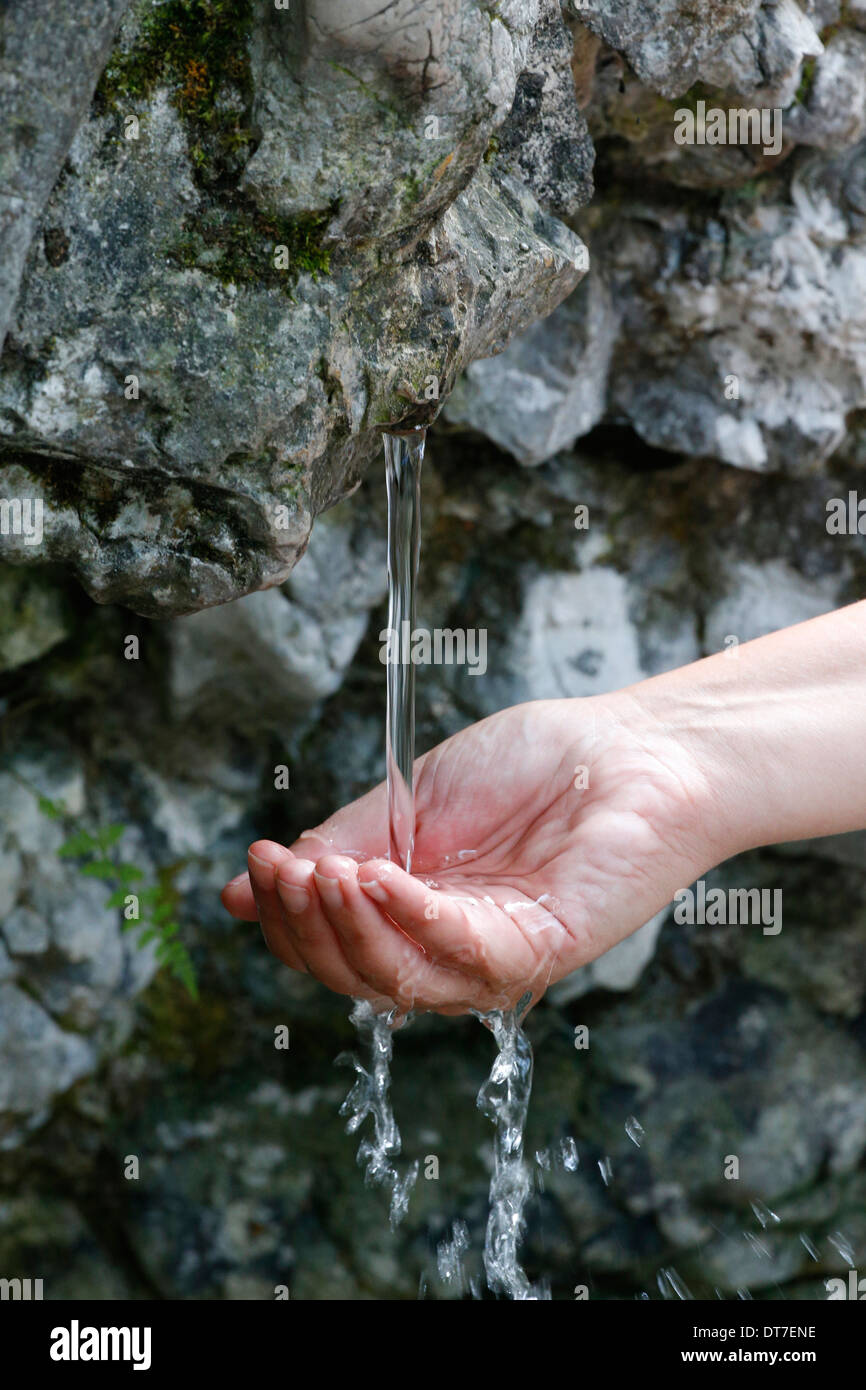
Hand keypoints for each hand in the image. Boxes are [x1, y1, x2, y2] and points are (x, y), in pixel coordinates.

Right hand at [221, 693, 718, 1015]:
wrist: (629, 746)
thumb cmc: (533, 766)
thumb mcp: (411, 802)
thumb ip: (338, 846)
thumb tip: (241, 892)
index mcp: (415, 914)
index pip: (330, 945)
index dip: (285, 914)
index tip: (258, 859)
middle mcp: (449, 948)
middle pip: (353, 975)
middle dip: (303, 925)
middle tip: (278, 867)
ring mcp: (494, 956)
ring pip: (397, 981)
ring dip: (345, 930)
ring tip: (321, 872)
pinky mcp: (539, 949)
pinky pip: (460, 953)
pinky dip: (409, 918)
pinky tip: (376, 875)